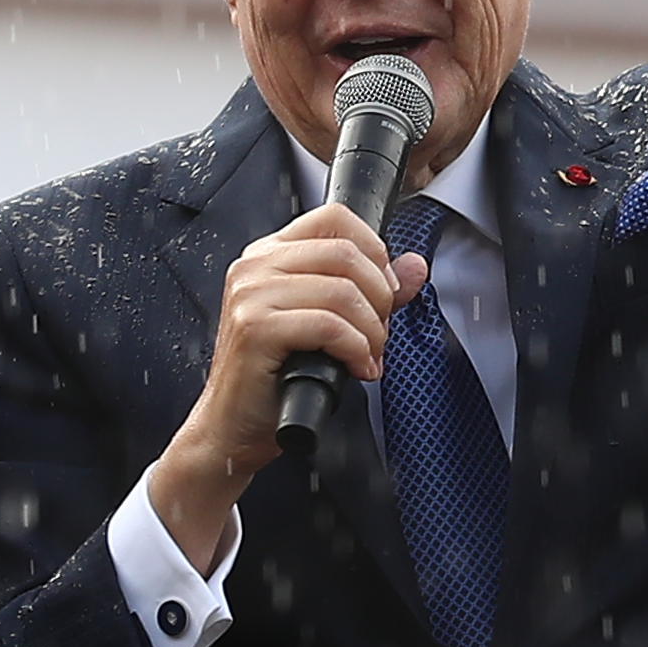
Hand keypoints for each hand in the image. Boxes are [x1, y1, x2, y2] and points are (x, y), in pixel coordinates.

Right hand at [147, 203, 429, 570]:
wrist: (233, 428)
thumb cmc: (276, 378)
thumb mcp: (328, 325)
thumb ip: (370, 291)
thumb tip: (414, 267)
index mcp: (269, 255)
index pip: (335, 218)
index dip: (374, 250)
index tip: (383, 290)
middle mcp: (255, 266)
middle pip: (346, 252)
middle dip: (380, 298)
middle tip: (378, 334)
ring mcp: (251, 294)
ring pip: (342, 290)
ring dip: (371, 330)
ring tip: (368, 356)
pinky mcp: (255, 327)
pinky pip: (328, 324)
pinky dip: (355, 349)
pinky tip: (356, 368)